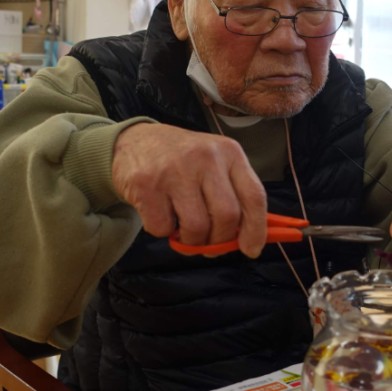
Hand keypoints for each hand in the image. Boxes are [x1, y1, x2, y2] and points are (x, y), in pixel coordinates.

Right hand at [112, 123, 267, 256]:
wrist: (135, 140)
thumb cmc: (183, 159)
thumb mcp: (216, 164)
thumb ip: (234, 194)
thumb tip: (249, 239)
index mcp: (230, 152)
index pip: (254, 196)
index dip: (256, 229)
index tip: (251, 250)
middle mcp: (205, 157)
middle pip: (227, 216)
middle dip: (219, 241)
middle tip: (208, 245)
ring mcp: (174, 169)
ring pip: (196, 228)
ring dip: (191, 241)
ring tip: (184, 231)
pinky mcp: (146, 183)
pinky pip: (162, 228)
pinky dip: (163, 231)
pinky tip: (160, 214)